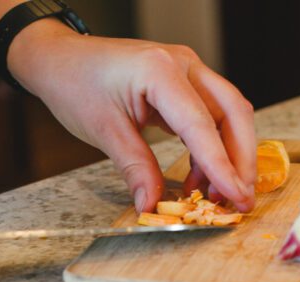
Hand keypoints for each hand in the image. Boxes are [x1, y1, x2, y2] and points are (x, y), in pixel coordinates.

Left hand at [9, 24, 256, 212]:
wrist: (59, 59)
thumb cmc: (75, 83)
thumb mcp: (103, 129)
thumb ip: (134, 168)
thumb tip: (152, 205)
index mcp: (160, 70)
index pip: (201, 124)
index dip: (222, 165)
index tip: (236, 197)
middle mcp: (183, 65)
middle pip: (232, 113)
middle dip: (240, 161)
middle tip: (239, 201)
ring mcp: (186, 71)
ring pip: (227, 114)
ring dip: (228, 156)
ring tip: (214, 195)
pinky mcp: (183, 83)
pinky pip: (210, 116)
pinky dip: (210, 148)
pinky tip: (197, 176)